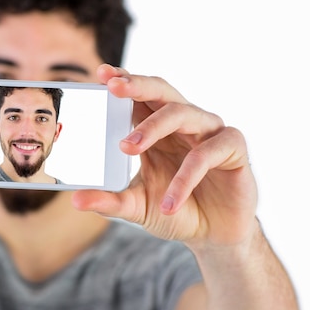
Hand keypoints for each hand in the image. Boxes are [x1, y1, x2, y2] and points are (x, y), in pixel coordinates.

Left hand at [73, 64, 257, 246]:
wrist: (213, 236)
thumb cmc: (174, 210)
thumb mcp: (136, 207)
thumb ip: (109, 201)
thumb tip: (75, 200)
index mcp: (157, 129)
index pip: (139, 97)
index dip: (123, 80)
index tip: (101, 73)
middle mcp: (183, 123)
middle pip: (161, 91)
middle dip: (137, 85)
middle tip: (113, 87)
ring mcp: (209, 132)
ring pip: (182, 113)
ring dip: (152, 128)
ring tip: (126, 148)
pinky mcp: (233, 149)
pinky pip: (206, 154)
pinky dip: (185, 178)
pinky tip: (169, 203)